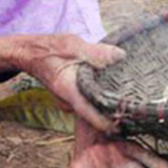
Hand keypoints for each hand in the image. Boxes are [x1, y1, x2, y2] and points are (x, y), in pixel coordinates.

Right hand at [0, 34, 123, 131]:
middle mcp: (69, 103)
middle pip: (96, 113)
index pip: (91, 115)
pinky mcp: (74, 98)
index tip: (128, 122)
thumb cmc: (49, 49)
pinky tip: (115, 87)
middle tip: (136, 108)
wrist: (31, 54)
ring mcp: (71, 103)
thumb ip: (96, 52)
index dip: (110, 122)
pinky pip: (90, 100)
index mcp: (69, 91)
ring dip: (108, 102)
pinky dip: (101, 95)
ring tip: (130, 97)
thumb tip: (120, 56)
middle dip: (114, 111)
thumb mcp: (72, 45)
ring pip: (94, 107)